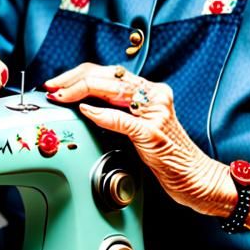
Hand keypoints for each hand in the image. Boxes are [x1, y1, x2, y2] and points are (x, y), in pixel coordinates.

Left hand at [45, 63, 229, 215]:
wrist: (196, 177)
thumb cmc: (168, 157)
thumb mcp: (140, 127)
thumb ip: (119, 111)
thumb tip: (84, 104)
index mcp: (151, 91)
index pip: (109, 72)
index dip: (79, 74)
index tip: (58, 83)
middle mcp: (155, 96)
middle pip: (108, 75)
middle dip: (73, 78)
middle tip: (52, 87)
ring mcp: (156, 113)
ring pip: (113, 89)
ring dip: (80, 90)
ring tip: (62, 96)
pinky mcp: (154, 133)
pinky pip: (122, 119)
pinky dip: (101, 114)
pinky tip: (86, 112)